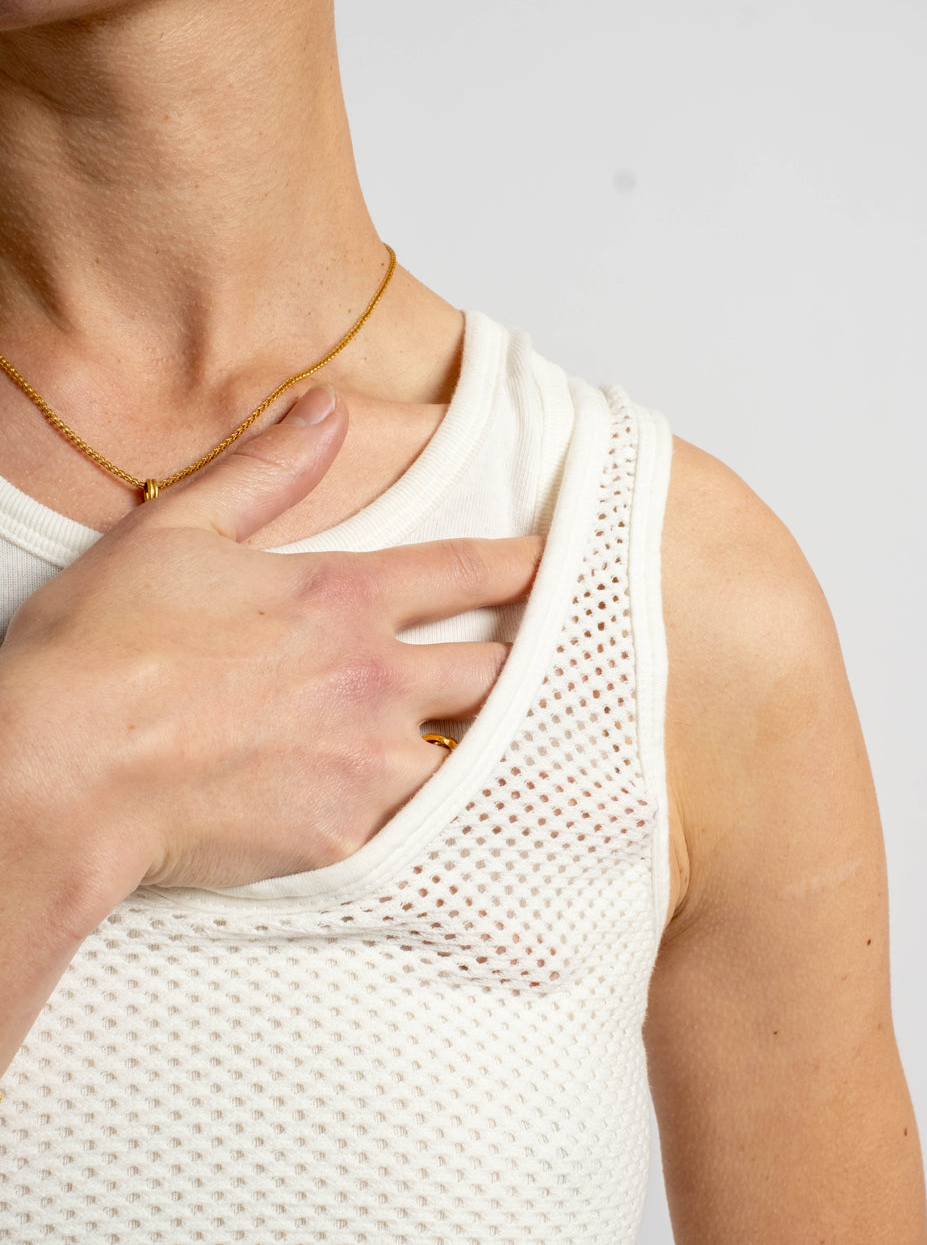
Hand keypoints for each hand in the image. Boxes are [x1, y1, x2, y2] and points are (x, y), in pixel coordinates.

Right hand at [0, 386, 541, 934]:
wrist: (62, 775)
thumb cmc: (102, 653)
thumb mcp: (178, 531)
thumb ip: (267, 472)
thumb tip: (325, 409)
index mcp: (342, 597)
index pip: (464, 571)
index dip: (518, 566)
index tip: (548, 568)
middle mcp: (374, 678)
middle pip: (490, 669)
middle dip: (509, 662)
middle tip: (516, 665)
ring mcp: (366, 762)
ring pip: (466, 753)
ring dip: (468, 742)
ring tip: (471, 746)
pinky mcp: (345, 835)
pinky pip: (412, 823)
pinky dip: (417, 811)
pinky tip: (411, 809)